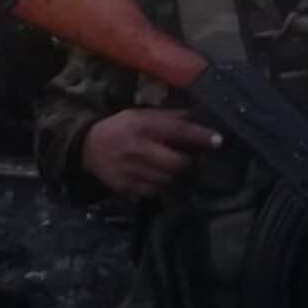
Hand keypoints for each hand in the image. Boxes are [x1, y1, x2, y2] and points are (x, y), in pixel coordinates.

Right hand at [81, 108, 221, 197]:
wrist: (88, 147)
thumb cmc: (122, 127)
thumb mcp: (142, 114)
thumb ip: (169, 117)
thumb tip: (198, 115)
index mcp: (143, 126)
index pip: (178, 131)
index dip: (200, 136)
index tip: (219, 141)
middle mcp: (138, 149)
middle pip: (176, 164)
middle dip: (189, 164)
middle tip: (193, 161)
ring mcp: (131, 171)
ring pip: (167, 181)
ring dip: (177, 178)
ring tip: (176, 171)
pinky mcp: (126, 188)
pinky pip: (153, 192)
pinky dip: (160, 187)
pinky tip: (158, 178)